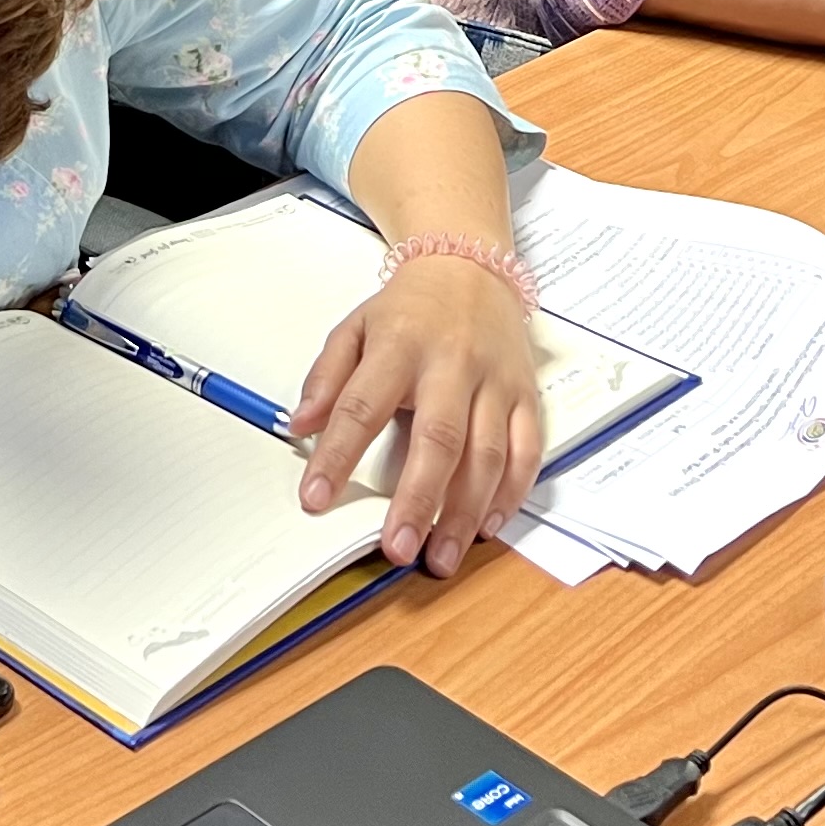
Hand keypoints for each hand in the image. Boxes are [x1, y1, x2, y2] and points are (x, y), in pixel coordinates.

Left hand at [286, 254, 545, 575]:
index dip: (337, 455)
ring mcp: (495, 381)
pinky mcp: (526, 395)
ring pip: (487, 454)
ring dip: (465, 512)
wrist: (471, 269)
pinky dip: (511, 494)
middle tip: (398, 548)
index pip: (362, 405)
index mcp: (400, 346)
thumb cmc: (411, 310)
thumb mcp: (355, 328)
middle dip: (418, 499)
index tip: (315, 497)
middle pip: (438, 438)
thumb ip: (326, 378)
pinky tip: (488, 526)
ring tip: (440, 556)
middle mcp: (452, 364)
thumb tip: (299, 425)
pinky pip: (526, 451)